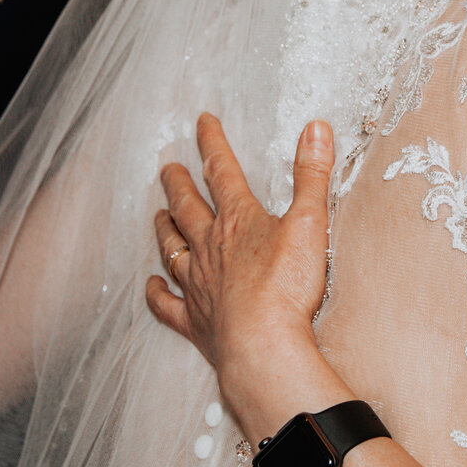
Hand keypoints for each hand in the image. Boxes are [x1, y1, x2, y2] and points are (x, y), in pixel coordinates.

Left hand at [146, 114, 336, 431]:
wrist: (262, 344)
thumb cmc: (287, 286)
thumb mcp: (310, 222)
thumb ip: (311, 175)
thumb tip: (316, 129)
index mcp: (238, 220)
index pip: (222, 171)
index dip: (212, 143)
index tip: (202, 122)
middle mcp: (209, 247)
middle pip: (188, 207)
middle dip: (177, 183)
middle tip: (167, 167)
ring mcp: (197, 285)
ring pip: (172, 249)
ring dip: (165, 230)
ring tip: (158, 215)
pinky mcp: (194, 321)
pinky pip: (167, 305)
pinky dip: (156, 294)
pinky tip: (151, 286)